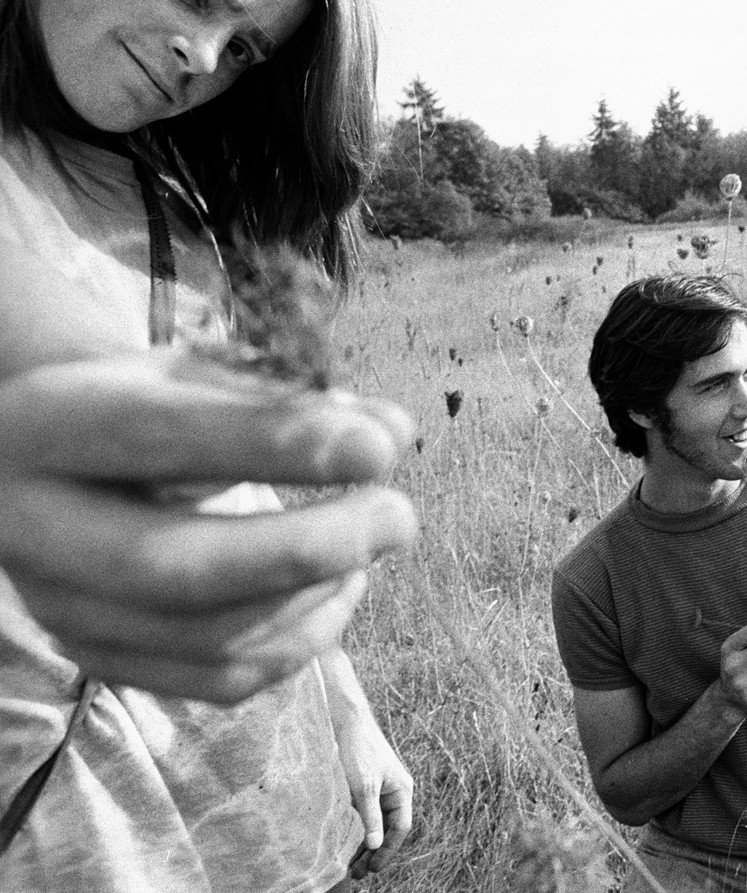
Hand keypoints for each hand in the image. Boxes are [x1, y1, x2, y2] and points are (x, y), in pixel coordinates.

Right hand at [0, 353, 416, 702]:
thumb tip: (394, 430)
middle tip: (398, 517)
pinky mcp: (102, 659)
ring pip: (206, 638)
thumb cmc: (145, 406)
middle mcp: (33, 527)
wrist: (52, 459)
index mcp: (48, 426)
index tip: (378, 449)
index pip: (159, 438)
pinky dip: (299, 643)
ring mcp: (62, 608)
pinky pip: (219, 682)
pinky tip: (339, 590)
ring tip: (370, 547)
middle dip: (305, 550)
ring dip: (315, 598)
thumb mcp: (197, 376)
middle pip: (173, 568)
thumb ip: (289, 399)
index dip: (276, 445)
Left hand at [337, 712, 413, 878]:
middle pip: (389, 830)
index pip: (400, 828)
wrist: (346, 722)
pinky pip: (365, 816)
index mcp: (402, 790)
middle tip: (358, 874)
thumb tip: (375, 845)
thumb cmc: (358, 751)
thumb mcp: (364, 787)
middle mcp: (395, 792)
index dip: (388, 851)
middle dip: (375, 853)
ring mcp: (380, 791)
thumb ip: (371, 817)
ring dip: (365, 845)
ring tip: (350, 866)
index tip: (372, 869)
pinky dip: (358, 831)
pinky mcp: (365, 788)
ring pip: (376, 825)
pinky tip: (346, 843)